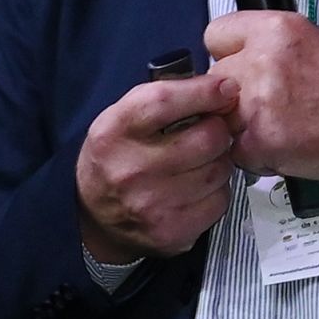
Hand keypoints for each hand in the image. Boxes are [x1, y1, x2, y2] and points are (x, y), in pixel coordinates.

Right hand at [75, 73, 240, 259]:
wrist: (93, 217)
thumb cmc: (115, 157)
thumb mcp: (121, 118)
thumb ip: (162, 98)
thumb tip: (219, 87)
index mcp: (114, 132)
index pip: (165, 101)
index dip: (203, 91)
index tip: (226, 88)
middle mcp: (131, 169)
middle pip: (207, 138)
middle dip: (218, 129)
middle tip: (210, 131)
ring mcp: (152, 205)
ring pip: (219, 170)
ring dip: (219, 161)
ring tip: (200, 161)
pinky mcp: (172, 231)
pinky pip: (220, 200)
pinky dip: (217, 190)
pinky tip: (198, 187)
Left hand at [203, 11, 318, 180]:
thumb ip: (281, 43)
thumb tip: (257, 49)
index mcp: (276, 30)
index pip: (217, 35)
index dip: (229, 54)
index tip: (241, 66)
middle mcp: (261, 62)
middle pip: (215, 79)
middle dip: (234, 94)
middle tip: (265, 105)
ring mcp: (257, 104)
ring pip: (221, 118)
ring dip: (241, 127)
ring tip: (277, 130)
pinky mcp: (260, 142)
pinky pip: (237, 152)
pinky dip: (255, 156)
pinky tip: (283, 150)